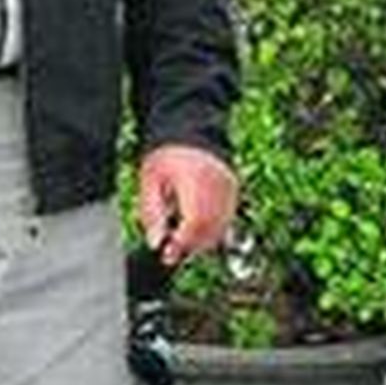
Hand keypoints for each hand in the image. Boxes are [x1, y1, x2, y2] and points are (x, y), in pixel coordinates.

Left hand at [137, 143, 236, 265]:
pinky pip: (227, 222)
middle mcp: (218, 188)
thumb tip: (155, 243)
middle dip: (190, 246)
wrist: (191, 131)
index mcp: (195, 183)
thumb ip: (151, 212)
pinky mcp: (235, 192)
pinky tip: (195, 226)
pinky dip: (212, 231)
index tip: (166, 253)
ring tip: (181, 235)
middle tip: (171, 250)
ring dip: (201, 241)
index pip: (194, 223)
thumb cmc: (167, 156)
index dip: (181, 243)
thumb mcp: (150, 181)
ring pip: (221, 230)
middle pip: (210, 231)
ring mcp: (230, 190)